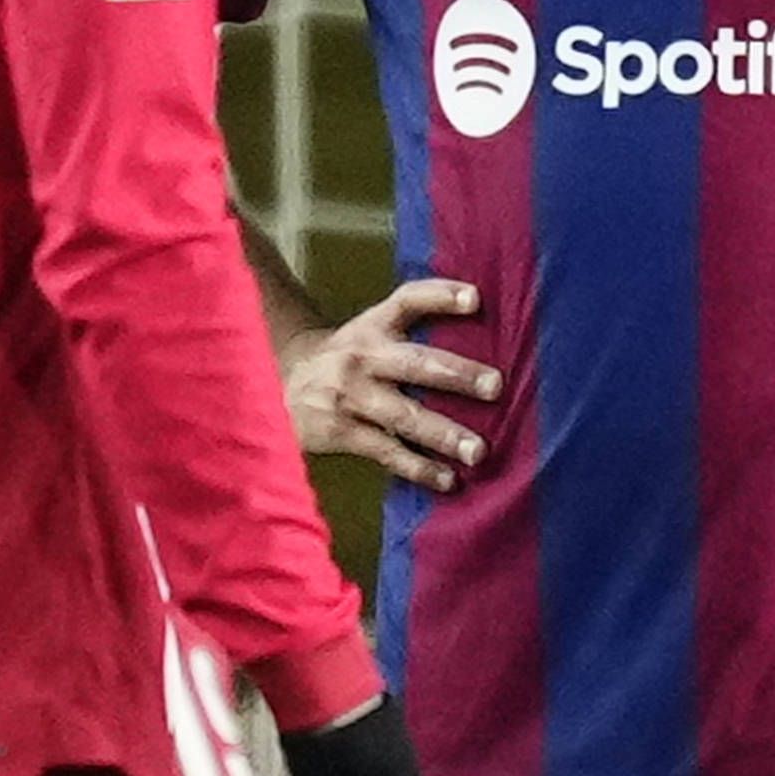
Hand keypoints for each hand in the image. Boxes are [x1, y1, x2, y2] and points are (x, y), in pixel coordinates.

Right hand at [287, 276, 498, 493]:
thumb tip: (484, 331)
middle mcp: (362, 358)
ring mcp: (351, 396)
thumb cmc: (348, 361)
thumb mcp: (369, 334)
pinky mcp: (341, 431)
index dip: (440, 296)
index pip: (407, 301)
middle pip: (415, 363)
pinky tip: (448, 479)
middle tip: (495, 386)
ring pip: (404, 415)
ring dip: (443, 433)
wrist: (279, 388)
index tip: (475, 298)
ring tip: (478, 450)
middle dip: (457, 375)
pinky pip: (386, 451)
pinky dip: (418, 467)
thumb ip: (413, 330)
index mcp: (373, 327)